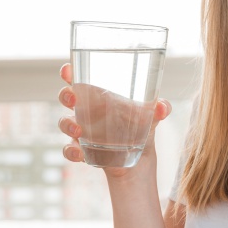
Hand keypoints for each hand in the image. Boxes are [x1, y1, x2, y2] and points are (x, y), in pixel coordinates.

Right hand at [57, 63, 171, 176]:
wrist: (141, 158)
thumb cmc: (141, 127)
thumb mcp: (151, 116)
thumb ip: (159, 109)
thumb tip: (163, 107)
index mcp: (100, 95)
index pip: (80, 78)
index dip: (69, 72)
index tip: (68, 70)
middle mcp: (87, 110)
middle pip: (67, 96)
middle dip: (65, 95)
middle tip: (72, 98)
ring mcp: (82, 129)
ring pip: (64, 123)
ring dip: (67, 124)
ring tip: (78, 129)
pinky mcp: (82, 149)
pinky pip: (68, 149)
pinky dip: (70, 151)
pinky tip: (80, 154)